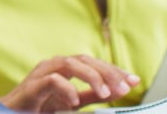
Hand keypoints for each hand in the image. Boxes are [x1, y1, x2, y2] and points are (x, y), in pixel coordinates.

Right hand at [0, 55, 139, 111]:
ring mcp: (42, 73)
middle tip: (124, 87)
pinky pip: (52, 80)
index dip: (115, 70)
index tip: (134, 80)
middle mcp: (54, 65)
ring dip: (91, 77)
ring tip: (104, 93)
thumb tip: (118, 90)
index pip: (94, 63)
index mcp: (65, 68)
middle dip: (107, 72)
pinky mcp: (32, 85)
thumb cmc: (40, 106)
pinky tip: (74, 101)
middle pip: (84, 59)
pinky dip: (66, 88)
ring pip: (69, 63)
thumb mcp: (73, 101)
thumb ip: (93, 95)